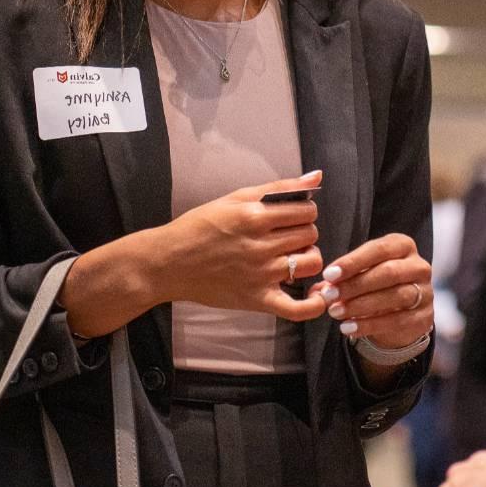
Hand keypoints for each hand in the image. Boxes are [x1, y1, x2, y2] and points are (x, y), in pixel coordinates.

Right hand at [160, 172, 328, 321]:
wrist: (169, 262)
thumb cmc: (199, 228)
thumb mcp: (235, 198)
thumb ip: (278, 188)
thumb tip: (317, 177)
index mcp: (254, 216)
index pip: (307, 210)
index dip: (304, 210)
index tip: (292, 215)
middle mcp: (260, 246)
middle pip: (310, 234)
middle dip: (304, 231)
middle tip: (286, 235)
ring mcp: (261, 275)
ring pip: (311, 263)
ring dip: (307, 257)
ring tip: (291, 256)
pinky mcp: (257, 300)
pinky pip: (298, 309)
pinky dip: (314, 304)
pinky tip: (316, 294)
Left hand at [311, 233, 432, 349]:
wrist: (400, 312)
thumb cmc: (375, 284)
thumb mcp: (359, 274)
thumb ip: (340, 279)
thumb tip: (320, 289)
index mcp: (402, 246)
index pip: (378, 249)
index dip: (352, 262)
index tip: (329, 274)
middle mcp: (418, 266)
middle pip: (388, 272)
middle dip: (355, 285)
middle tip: (330, 296)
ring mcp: (425, 291)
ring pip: (395, 297)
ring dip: (361, 305)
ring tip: (336, 312)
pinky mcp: (425, 316)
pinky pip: (397, 321)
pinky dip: (370, 325)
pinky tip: (348, 328)